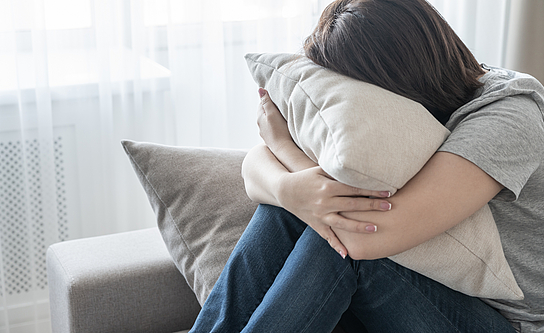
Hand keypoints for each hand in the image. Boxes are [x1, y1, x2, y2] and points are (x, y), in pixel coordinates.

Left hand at [257, 88, 292, 153]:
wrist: (283, 149)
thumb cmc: (279, 130)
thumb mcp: (272, 112)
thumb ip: (266, 101)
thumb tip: (259, 89)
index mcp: (259, 117)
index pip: (262, 103)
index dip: (269, 99)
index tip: (277, 97)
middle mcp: (260, 126)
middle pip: (265, 112)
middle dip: (271, 108)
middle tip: (280, 105)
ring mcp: (265, 133)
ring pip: (269, 121)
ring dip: (274, 117)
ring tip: (282, 115)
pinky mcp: (271, 139)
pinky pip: (273, 128)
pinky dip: (276, 125)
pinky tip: (282, 127)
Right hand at [277, 166, 391, 257]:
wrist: (285, 190)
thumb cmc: (306, 178)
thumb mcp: (320, 170)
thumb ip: (337, 172)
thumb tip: (358, 170)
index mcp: (328, 186)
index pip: (354, 188)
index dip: (371, 190)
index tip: (387, 191)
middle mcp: (325, 202)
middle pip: (353, 205)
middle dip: (372, 206)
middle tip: (390, 206)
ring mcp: (320, 215)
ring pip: (343, 223)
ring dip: (360, 226)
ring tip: (376, 228)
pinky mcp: (316, 225)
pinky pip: (328, 237)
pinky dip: (336, 246)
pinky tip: (347, 255)